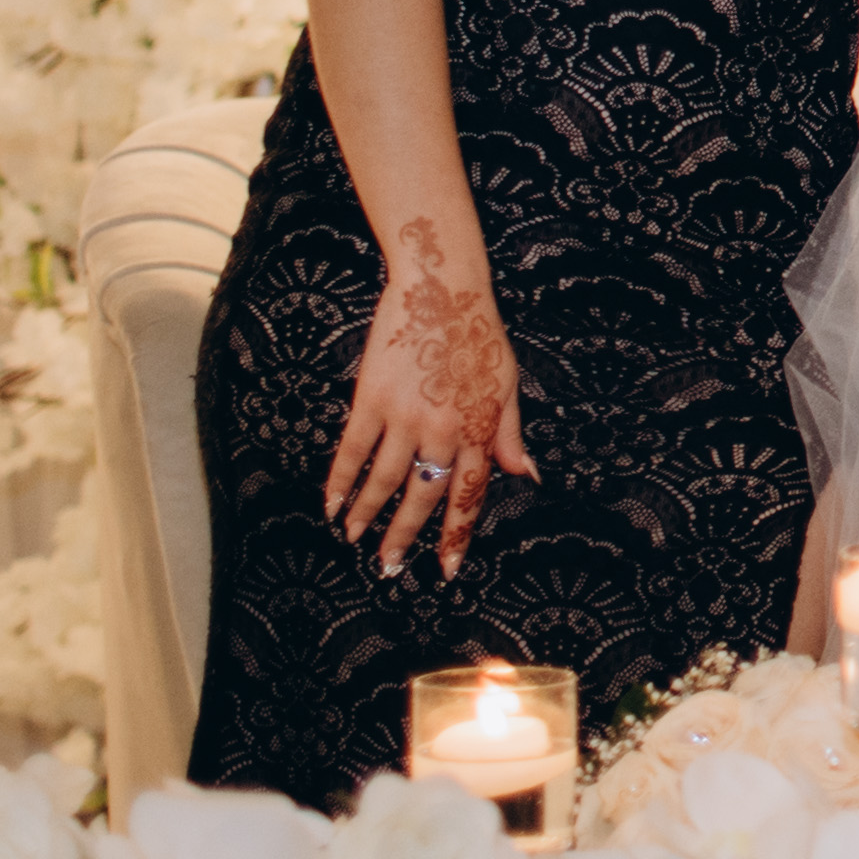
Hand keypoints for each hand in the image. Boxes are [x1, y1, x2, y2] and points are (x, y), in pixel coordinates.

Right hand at [326, 218, 538, 579]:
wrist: (442, 290)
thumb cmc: (479, 334)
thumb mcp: (507, 385)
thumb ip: (509, 435)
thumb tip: (527, 475)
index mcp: (477, 430)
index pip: (467, 495)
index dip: (456, 534)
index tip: (446, 569)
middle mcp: (442, 430)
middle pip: (422, 496)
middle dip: (405, 538)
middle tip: (389, 568)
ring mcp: (405, 416)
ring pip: (385, 480)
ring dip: (367, 515)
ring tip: (355, 539)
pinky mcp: (371, 399)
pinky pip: (352, 450)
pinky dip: (340, 481)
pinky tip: (331, 505)